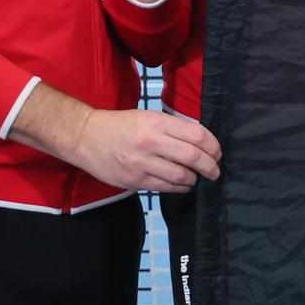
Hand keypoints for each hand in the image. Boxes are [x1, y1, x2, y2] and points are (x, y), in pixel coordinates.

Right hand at [70, 108, 222, 192]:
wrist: (87, 137)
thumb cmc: (121, 125)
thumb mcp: (149, 117)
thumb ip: (173, 128)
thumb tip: (202, 143)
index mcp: (157, 123)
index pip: (197, 136)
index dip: (213, 146)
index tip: (217, 152)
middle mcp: (150, 142)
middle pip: (193, 157)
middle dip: (210, 166)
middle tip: (215, 170)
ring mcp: (141, 163)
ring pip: (181, 176)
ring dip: (195, 179)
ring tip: (198, 177)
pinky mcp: (134, 180)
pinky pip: (166, 187)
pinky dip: (180, 187)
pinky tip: (184, 184)